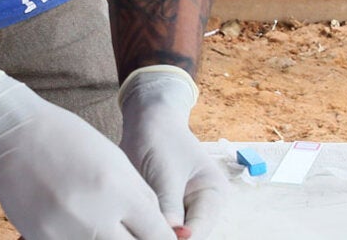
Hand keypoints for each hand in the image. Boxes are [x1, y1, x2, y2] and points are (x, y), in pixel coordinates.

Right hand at [0, 67, 176, 239]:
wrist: (12, 134)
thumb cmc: (67, 139)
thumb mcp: (115, 160)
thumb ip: (140, 198)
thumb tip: (160, 230)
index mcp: (118, 190)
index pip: (158, 235)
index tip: (164, 237)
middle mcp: (94, 216)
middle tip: (131, 231)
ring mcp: (65, 232)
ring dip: (106, 239)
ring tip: (98, 219)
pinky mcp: (41, 239)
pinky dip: (77, 237)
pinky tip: (73, 221)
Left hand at [119, 66, 228, 238]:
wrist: (148, 118)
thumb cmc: (159, 137)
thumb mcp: (164, 173)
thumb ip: (168, 207)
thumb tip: (169, 237)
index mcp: (214, 194)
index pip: (198, 231)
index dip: (176, 239)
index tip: (150, 235)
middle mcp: (204, 205)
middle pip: (187, 236)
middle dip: (163, 236)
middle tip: (137, 232)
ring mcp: (186, 207)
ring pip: (171, 233)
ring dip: (153, 230)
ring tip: (134, 223)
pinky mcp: (168, 207)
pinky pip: (158, 225)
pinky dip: (147, 224)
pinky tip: (132, 220)